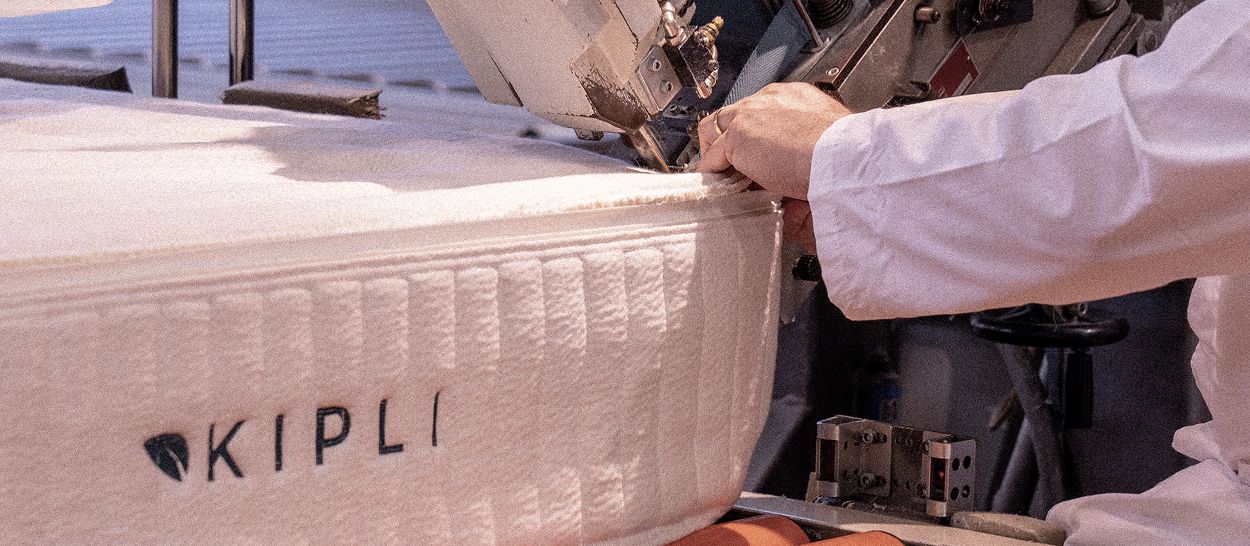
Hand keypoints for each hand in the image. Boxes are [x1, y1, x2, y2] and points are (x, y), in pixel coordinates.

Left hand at [697, 82, 850, 199]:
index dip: (755, 134)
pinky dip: (712, 172)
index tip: (756, 153)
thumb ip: (805, 145)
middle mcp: (769, 99)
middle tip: (732, 163)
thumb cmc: (843, 152)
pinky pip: (713, 156)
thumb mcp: (823, 141)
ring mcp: (750, 115)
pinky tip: (719, 185)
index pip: (761, 110)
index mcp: (794, 98)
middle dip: (730, 138)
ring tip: (720, 174)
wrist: (841, 156)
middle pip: (734, 113)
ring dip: (717, 153)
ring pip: (716, 128)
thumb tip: (797, 167)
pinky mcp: (737, 137)